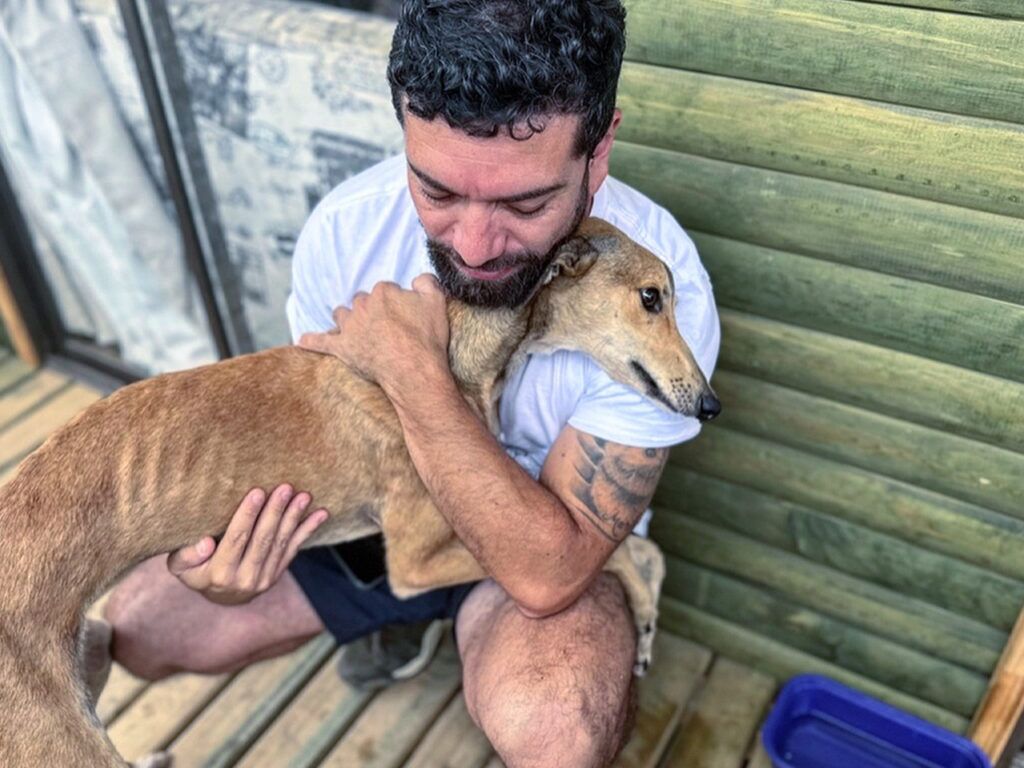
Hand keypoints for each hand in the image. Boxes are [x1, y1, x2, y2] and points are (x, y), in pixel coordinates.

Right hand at [167, 484, 327, 605]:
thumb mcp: (181, 567)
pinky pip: (294, 549)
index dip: (247, 515)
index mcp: (219, 573)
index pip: (236, 539)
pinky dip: (308, 530)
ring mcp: (264, 578)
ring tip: (304, 496)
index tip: (257, 492)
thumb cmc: (197, 570)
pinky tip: (321, 514)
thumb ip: (187, 555)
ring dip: (294, 518)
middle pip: (263, 540)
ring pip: (281, 543)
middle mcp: (245, 578)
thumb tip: (206, 542)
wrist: (220, 596)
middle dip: (275, 512)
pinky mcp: (278, 573)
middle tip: (284, 488)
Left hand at [298, 274, 449, 396]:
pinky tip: (302, 341)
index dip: (395, 304)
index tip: (404, 317)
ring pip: (342, 315)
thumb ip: (426, 282)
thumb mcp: (437, 301)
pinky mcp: (342, 348)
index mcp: (384, 291)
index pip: (386, 290)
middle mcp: (363, 305)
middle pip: (363, 301)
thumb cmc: (426, 338)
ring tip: (357, 330)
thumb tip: (416, 279)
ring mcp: (350, 327)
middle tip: (386, 328)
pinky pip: (321, 342)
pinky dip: (312, 341)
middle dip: (371, 310)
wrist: (413, 370)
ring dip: (348, 320)